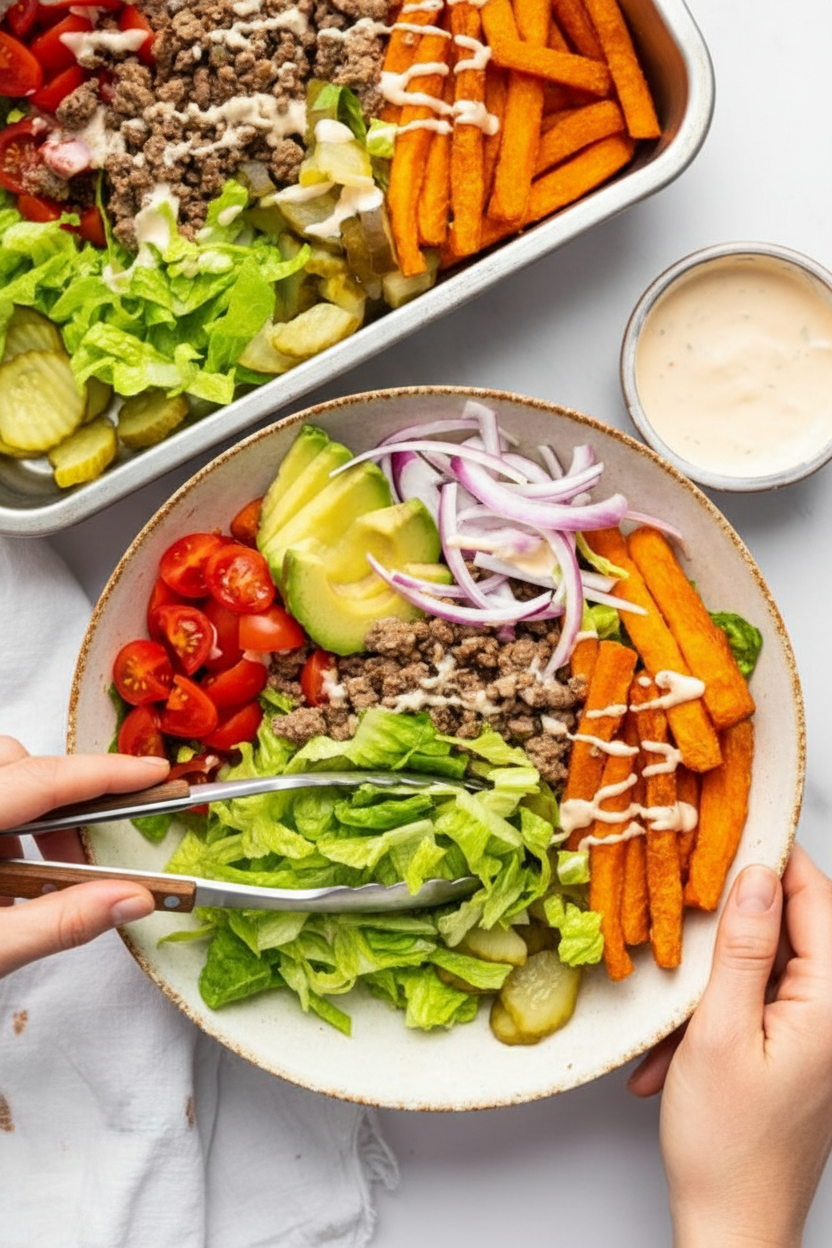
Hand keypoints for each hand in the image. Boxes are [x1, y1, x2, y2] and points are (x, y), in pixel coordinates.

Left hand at [0, 735, 168, 976]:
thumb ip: (61, 922)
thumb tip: (133, 899)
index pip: (45, 779)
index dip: (106, 774)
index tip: (154, 774)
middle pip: (17, 761)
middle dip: (63, 796)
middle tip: (84, 852)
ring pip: (3, 779)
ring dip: (33, 817)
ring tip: (41, 877)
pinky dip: (8, 828)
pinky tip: (8, 878)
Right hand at [629, 845, 831, 1247]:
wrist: (732, 1228)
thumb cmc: (728, 1145)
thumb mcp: (720, 1032)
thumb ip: (742, 949)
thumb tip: (755, 877)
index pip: (815, 900)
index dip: (774, 857)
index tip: (729, 829)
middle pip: (790, 930)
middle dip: (732, 922)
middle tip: (684, 903)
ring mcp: (816, 1036)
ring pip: (765, 969)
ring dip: (713, 980)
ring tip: (671, 1006)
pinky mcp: (795, 1053)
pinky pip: (755, 1006)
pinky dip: (713, 1016)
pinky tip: (674, 1049)